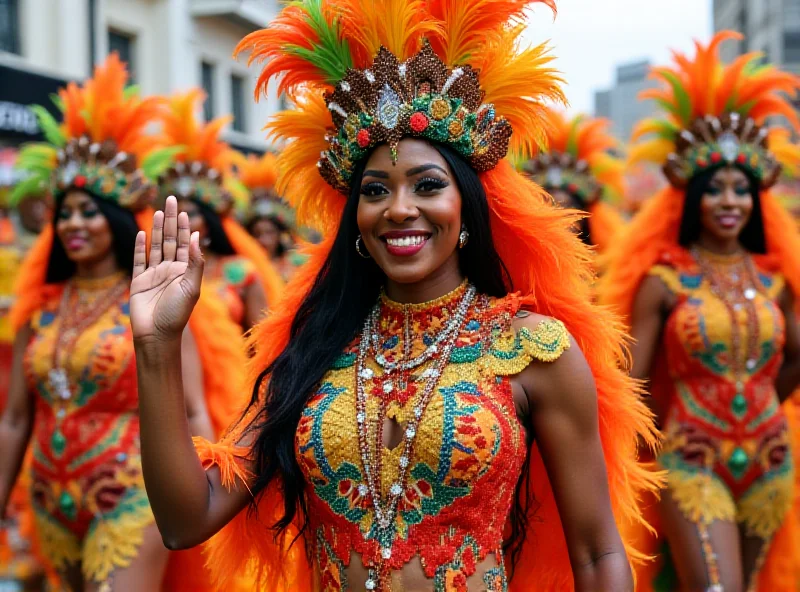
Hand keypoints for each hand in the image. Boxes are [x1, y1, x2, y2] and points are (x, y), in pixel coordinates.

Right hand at [130, 196, 203, 342]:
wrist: (157, 334)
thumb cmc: (177, 314)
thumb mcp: (191, 287)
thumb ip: (194, 262)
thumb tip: (194, 236)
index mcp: (185, 271)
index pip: (184, 243)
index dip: (185, 227)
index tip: (185, 210)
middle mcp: (170, 270)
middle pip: (170, 239)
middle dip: (171, 220)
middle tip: (171, 198)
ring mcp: (154, 275)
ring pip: (155, 246)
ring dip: (156, 228)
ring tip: (158, 211)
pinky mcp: (139, 281)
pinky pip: (139, 260)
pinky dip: (139, 247)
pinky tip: (141, 233)